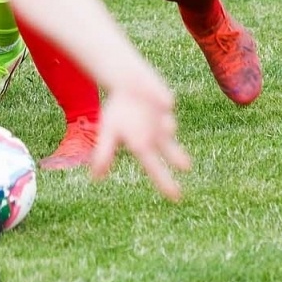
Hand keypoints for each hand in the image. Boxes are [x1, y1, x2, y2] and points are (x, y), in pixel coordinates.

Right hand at [89, 77, 192, 200]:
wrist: (126, 83)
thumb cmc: (118, 111)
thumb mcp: (108, 132)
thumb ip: (104, 154)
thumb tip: (95, 178)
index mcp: (143, 144)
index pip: (155, 167)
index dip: (164, 182)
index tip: (176, 198)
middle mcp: (157, 134)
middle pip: (169, 150)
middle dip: (176, 158)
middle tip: (186, 168)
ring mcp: (162, 116)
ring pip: (168, 125)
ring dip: (167, 126)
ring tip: (167, 128)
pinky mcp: (163, 97)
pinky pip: (164, 99)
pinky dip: (163, 101)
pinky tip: (165, 103)